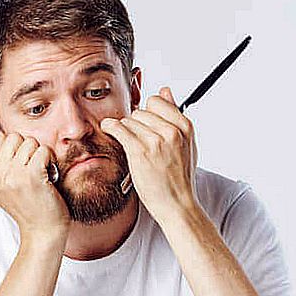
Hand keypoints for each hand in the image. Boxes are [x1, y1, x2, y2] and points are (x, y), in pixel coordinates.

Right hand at [0, 121, 70, 241]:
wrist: (42, 230)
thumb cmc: (28, 204)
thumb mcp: (3, 177)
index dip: (14, 148)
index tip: (20, 166)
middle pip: (13, 136)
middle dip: (26, 149)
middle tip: (31, 169)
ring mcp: (12, 176)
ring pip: (29, 142)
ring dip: (39, 155)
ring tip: (39, 173)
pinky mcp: (31, 176)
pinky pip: (42, 150)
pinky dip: (49, 160)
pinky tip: (47, 174)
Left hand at [99, 86, 197, 223]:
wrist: (177, 204)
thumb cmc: (179, 178)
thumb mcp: (186, 145)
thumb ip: (176, 117)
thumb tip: (166, 91)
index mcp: (185, 127)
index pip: (158, 101)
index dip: (148, 112)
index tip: (143, 123)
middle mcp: (172, 131)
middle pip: (142, 111)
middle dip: (136, 123)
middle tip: (136, 138)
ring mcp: (156, 141)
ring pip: (129, 120)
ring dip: (125, 129)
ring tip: (129, 144)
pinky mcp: (140, 151)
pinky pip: (119, 128)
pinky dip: (110, 127)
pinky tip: (108, 129)